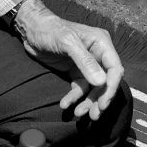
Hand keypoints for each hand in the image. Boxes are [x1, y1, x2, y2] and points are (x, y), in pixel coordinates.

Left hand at [14, 0, 123, 119]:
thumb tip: (101, 82)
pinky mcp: (75, 71)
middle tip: (94, 116)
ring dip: (87, 102)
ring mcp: (87, 65)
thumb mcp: (67, 42)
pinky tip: (65, 104)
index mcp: (101, 43)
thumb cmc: (50, 30)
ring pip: (93, 88)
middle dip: (100, 99)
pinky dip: (74, 97)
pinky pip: (79, 88)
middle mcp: (98, 55)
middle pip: (105, 82)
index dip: (111, 87)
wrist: (32, 29)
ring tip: (78, 113)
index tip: (103, 104)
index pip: (114, 68)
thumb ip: (84, 60)